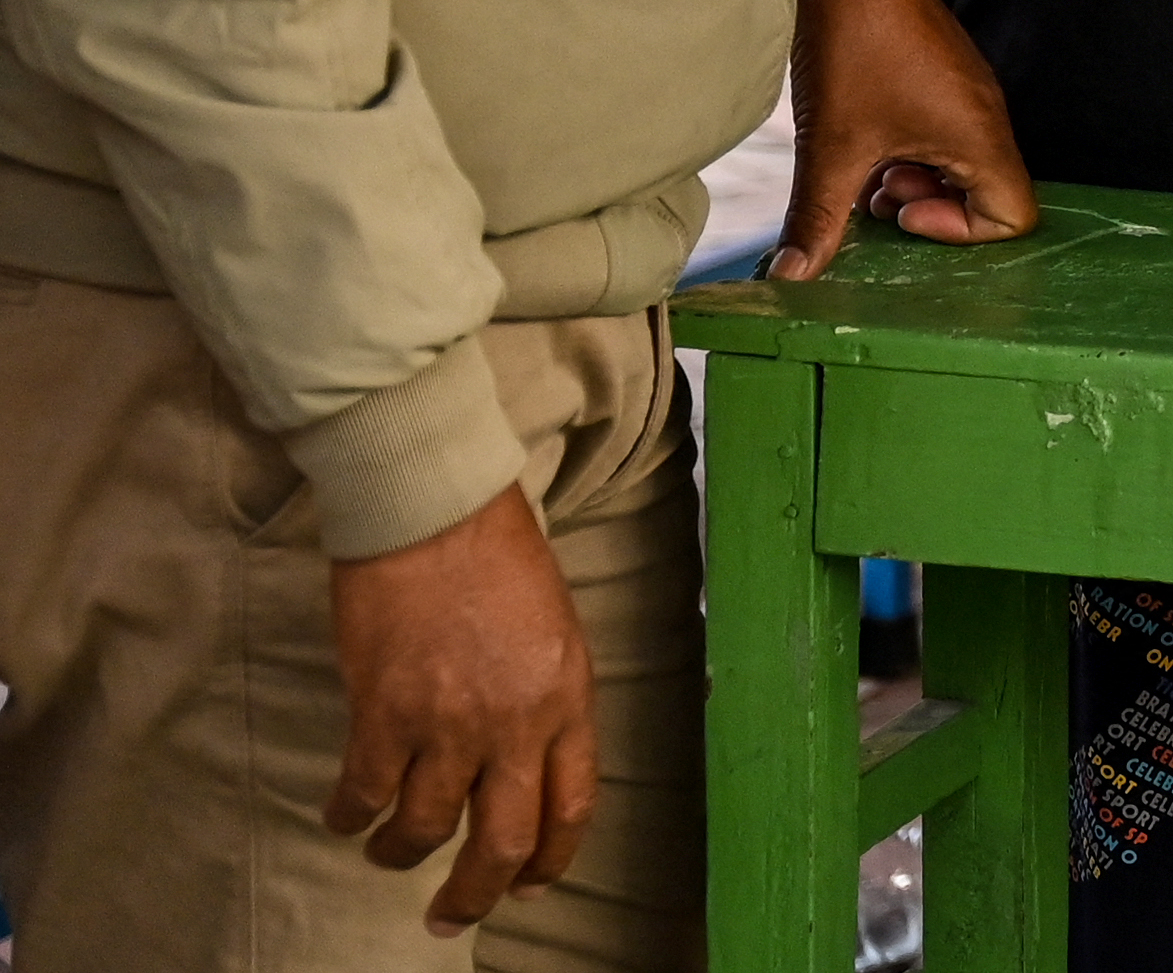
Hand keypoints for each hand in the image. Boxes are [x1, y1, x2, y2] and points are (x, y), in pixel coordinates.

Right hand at [325, 486, 593, 932]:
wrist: (434, 511)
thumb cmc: (497, 557)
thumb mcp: (553, 629)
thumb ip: (544, 699)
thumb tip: (524, 761)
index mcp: (568, 698)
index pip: (572, 805)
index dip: (550, 860)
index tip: (527, 886)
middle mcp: (515, 722)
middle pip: (504, 841)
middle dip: (476, 894)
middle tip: (450, 916)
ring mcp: (449, 722)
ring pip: (427, 828)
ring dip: (401, 853)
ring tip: (388, 851)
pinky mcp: (383, 713)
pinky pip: (365, 795)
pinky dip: (350, 817)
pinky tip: (343, 818)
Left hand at [773, 0, 1038, 282]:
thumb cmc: (855, 49)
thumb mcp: (831, 144)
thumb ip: (818, 218)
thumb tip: (793, 277)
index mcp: (980, 136)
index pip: (1014, 217)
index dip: (959, 232)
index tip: (902, 207)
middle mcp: (989, 117)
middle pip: (987, 196)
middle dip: (927, 207)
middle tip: (874, 192)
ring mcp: (971, 96)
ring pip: (962, 167)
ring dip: (914, 180)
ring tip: (864, 165)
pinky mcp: (949, 80)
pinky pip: (948, 136)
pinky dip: (911, 152)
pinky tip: (865, 138)